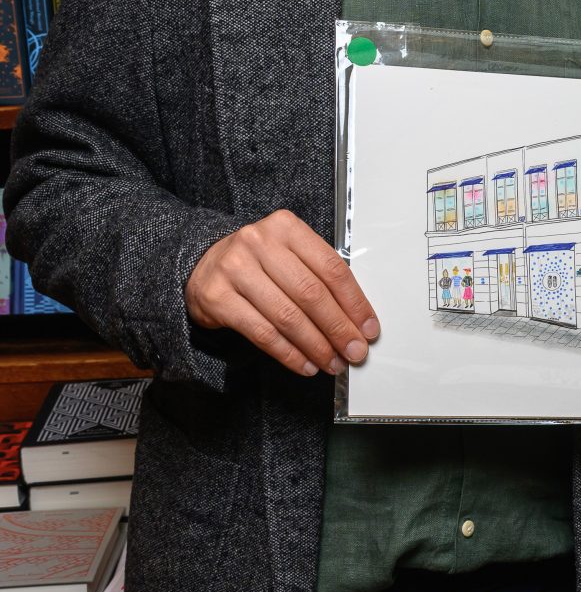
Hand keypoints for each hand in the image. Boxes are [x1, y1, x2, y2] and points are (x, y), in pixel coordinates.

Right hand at [186, 210, 379, 378]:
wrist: (201, 265)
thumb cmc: (256, 262)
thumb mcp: (289, 255)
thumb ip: (319, 278)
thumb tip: (356, 321)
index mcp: (286, 227)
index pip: (331, 268)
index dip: (355, 303)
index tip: (368, 328)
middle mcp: (259, 242)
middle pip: (311, 294)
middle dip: (338, 329)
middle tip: (354, 351)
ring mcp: (235, 268)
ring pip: (287, 316)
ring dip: (316, 346)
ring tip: (332, 362)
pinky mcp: (217, 297)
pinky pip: (262, 333)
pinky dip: (289, 354)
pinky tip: (305, 364)